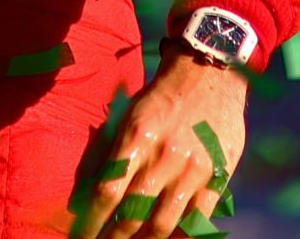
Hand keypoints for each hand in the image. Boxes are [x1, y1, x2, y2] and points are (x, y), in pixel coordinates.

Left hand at [72, 48, 247, 238]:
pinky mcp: (219, 177)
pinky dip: (181, 235)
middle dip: (114, 236)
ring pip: (165, 222)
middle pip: (134, 213)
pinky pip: (199, 218)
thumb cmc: (159, 99)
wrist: (209, 76)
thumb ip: (106, 155)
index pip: (108, 191)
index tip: (81, 236)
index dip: (93, 220)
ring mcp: (194, 169)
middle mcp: (164, 156)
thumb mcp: (126, 117)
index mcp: (136, 138)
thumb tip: (82, 194)